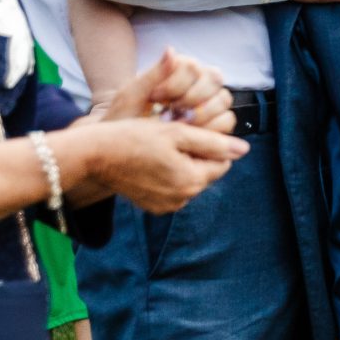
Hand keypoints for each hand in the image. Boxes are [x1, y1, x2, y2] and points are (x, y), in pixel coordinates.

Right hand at [78, 115, 247, 213]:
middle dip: (196, 156)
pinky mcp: (153, 206)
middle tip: (171, 140)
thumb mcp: (177, 133)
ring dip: (182, 165)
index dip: (210, 144)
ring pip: (189, 180)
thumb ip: (213, 142)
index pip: (222, 162)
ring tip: (158, 151)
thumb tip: (244, 150)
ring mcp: (167, 205)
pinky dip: (168, 176)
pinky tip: (150, 163)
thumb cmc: (135, 138)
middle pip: (206, 172)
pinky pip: (173, 189)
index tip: (188, 133)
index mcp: (192, 180)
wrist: (95, 156)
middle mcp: (183, 198)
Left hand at [102, 47, 233, 131]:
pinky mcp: (215, 123)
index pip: (192, 67)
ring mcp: (210, 102)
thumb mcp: (132, 94)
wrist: (125, 144)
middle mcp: (199, 82)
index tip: (154, 98)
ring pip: (223, 99)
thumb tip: (171, 49)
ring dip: (202, 114)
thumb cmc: (126, 117)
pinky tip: (189, 134)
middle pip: (214, 79)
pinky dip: (211, 129)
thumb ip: (153, 72)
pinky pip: (227, 121)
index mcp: (180, 69)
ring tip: (178, 125)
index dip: (175, 85)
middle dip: (191, 99)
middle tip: (169, 113)